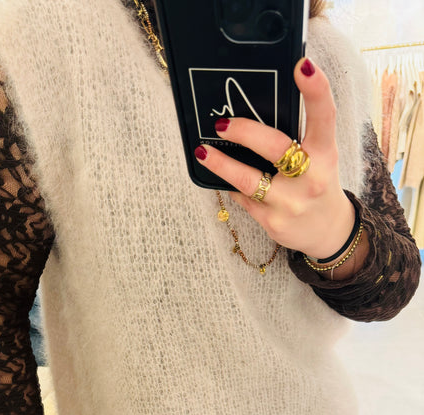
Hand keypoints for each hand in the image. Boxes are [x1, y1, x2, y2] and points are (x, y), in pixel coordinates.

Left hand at [194, 57, 355, 260]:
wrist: (328, 232)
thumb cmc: (318, 183)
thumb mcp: (321, 157)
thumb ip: (300, 136)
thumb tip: (255, 111)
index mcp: (325, 153)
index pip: (324, 116)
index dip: (316, 90)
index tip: (303, 66)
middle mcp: (310, 178)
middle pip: (274, 147)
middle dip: (245, 131)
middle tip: (222, 124)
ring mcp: (290, 203)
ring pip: (247, 180)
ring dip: (221, 164)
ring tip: (203, 152)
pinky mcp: (273, 222)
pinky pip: (244, 198)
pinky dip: (234, 185)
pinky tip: (226, 178)